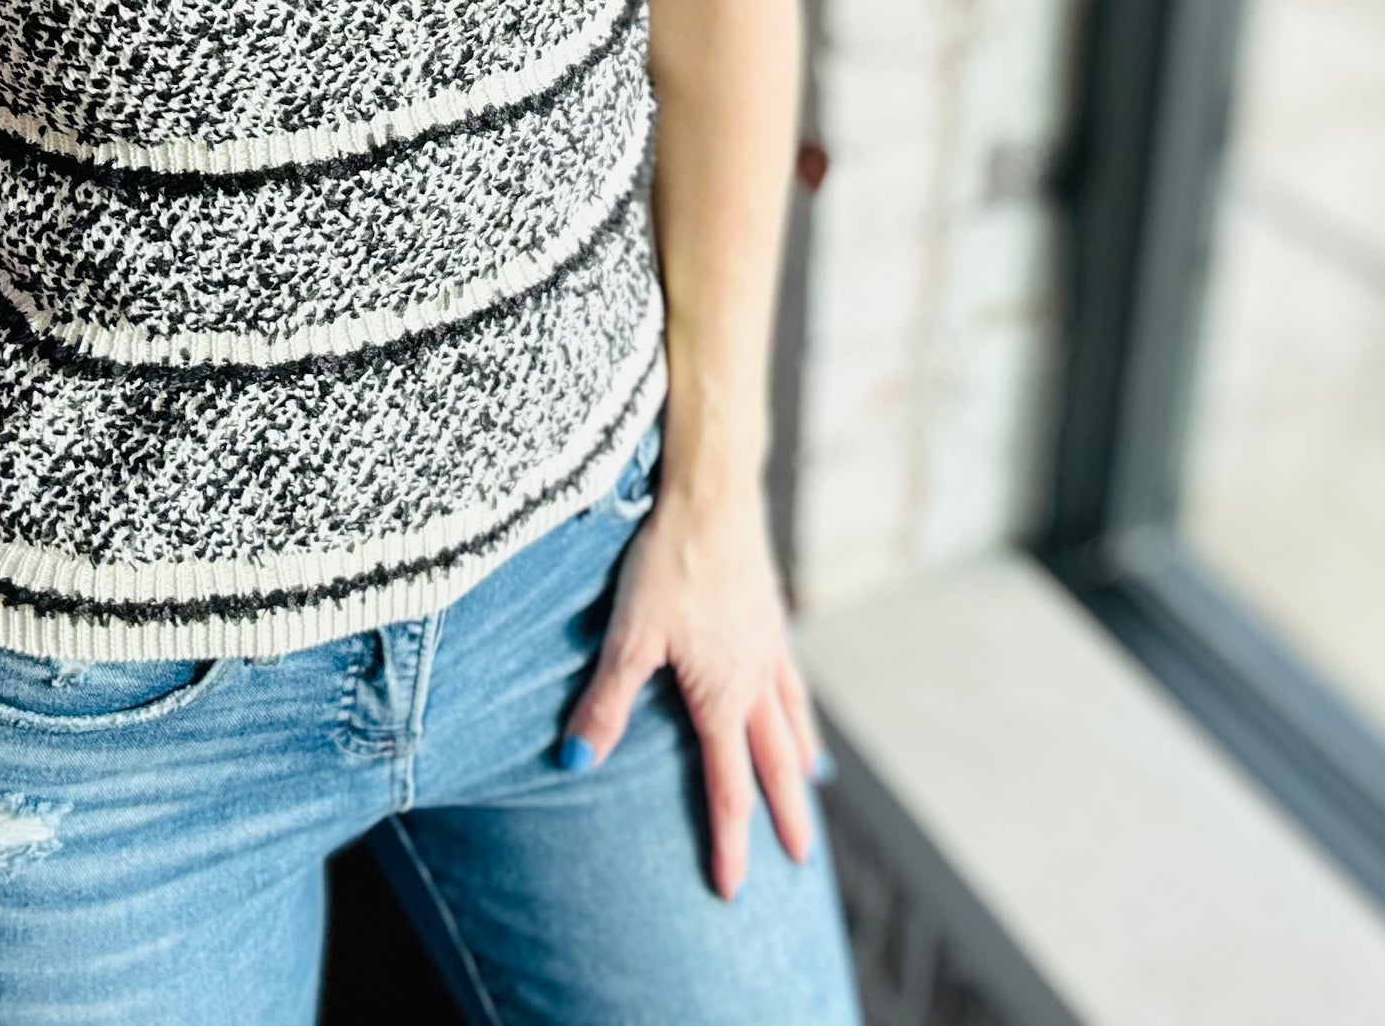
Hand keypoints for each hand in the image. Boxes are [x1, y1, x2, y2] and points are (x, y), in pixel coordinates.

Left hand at [561, 478, 823, 899]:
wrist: (713, 495)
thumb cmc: (668, 561)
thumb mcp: (628, 635)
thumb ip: (606, 702)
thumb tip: (575, 761)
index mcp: (723, 696)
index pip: (728, 788)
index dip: (730, 842)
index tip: (733, 888)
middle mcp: (756, 680)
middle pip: (776, 764)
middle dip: (785, 816)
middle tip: (800, 861)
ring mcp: (768, 646)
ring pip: (791, 719)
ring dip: (799, 761)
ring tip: (808, 785)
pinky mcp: (770, 614)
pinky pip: (791, 675)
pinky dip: (798, 704)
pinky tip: (794, 702)